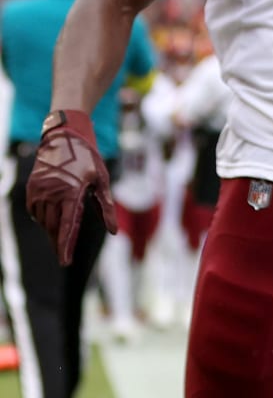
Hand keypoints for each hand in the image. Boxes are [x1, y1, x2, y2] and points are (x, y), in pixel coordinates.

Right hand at [26, 111, 117, 265]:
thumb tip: (113, 230)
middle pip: (54, 228)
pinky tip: (51, 217)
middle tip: (64, 256)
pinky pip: (34, 212)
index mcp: (71, 192)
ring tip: (61, 233)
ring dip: (52, 229)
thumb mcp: (102, 179)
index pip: (67, 227)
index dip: (65, 247)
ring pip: (43, 221)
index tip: (65, 262)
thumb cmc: (88, 157)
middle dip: (58, 243)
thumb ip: (106, 206)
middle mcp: (51, 194)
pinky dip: (42, 218)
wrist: (64, 136)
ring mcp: (38, 191)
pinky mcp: (31, 189)